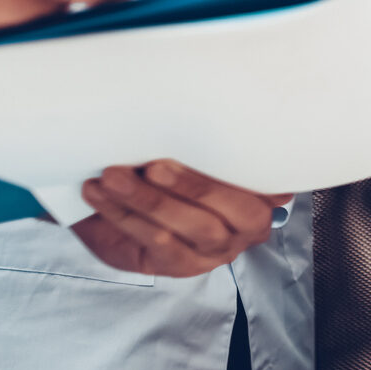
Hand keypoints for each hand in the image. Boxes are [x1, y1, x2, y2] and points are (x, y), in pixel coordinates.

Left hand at [72, 160, 289, 277]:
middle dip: (192, 184)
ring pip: (192, 226)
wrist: (127, 215)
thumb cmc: (173, 177)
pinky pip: (157, 242)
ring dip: (149, 200)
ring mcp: (220, 248)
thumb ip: (210, 145)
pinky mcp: (183, 265)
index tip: (223, 140)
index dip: (252, 164)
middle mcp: (252, 223)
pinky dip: (124, 216)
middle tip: (154, 165)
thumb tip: (196, 104)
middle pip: (232, 205)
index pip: (270, 177)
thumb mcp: (201, 156)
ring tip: (114, 177)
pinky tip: (100, 194)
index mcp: (267, 190)